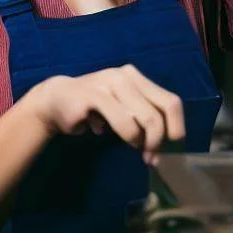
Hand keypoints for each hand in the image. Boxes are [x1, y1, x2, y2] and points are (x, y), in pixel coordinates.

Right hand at [25, 65, 184, 164]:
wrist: (56, 98)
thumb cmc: (95, 107)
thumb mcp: (124, 108)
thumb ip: (145, 118)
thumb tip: (170, 143)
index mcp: (136, 77)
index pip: (171, 103)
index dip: (176, 129)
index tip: (168, 148)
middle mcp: (124, 75)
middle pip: (159, 114)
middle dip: (158, 141)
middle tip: (150, 157)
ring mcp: (108, 82)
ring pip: (144, 118)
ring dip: (142, 141)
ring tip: (134, 147)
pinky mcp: (93, 94)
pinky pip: (123, 121)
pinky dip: (126, 136)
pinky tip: (109, 134)